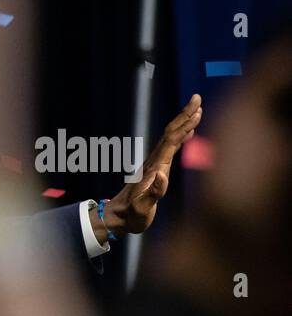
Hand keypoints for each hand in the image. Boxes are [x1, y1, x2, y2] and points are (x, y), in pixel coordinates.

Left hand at [101, 94, 201, 236]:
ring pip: (170, 138)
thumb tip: (163, 175)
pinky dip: (181, 137)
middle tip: (197, 97)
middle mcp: (154, 163)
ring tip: (197, 110)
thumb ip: (153, 193)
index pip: (171, 141)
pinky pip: (170, 148)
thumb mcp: (142, 208)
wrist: (117, 218)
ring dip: (183, 123)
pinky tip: (188, 133)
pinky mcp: (155, 170)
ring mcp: (154, 165)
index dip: (185, 125)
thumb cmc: (131, 216)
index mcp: (155, 168)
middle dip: (184, 115)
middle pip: (170, 133)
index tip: (197, 110)